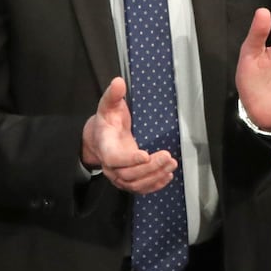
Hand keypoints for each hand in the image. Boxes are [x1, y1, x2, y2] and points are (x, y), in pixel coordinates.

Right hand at [81, 77, 176, 193]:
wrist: (99, 138)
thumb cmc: (106, 122)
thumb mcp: (107, 106)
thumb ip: (113, 95)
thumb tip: (118, 82)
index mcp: (105, 147)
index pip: (115, 158)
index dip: (129, 159)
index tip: (145, 155)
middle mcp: (110, 166)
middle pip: (129, 174)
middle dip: (150, 168)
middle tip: (167, 157)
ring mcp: (119, 175)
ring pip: (136, 184)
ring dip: (155, 176)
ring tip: (171, 165)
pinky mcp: (128, 180)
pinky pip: (140, 188)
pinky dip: (155, 185)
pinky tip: (167, 176)